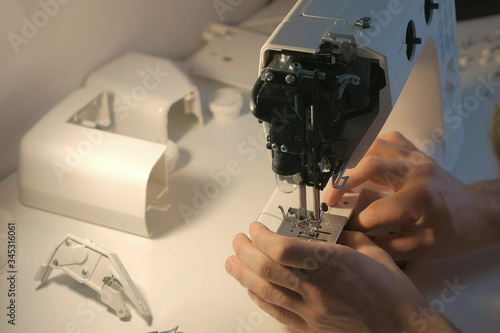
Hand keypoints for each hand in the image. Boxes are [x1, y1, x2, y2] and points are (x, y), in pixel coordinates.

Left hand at [225, 222, 456, 332]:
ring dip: (243, 274)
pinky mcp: (310, 328)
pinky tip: (251, 290)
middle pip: (267, 268)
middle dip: (246, 251)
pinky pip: (276, 312)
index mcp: (333, 264)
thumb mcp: (374, 253)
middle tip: (239, 241)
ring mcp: (311, 311)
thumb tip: (334, 229)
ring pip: (266, 291)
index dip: (263, 237)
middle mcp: (317, 288)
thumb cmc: (392, 294)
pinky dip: (259, 299)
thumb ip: (349, 238)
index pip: (284, 249)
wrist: (403, 331)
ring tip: (232, 262)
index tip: (256, 228)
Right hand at [324, 131, 491, 259]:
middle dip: (343, 187)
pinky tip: (368, 162)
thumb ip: (386, 245)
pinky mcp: (418, 154)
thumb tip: (357, 242)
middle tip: (329, 201)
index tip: (346, 232)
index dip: (357, 224)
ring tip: (346, 182)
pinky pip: (391, 140)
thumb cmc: (455, 232)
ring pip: (376, 148)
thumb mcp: (422, 248)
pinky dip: (374, 148)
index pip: (374, 211)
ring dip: (356, 165)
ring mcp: (416, 159)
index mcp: (417, 198)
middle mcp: (415, 172)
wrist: (481, 212)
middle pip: (368, 169)